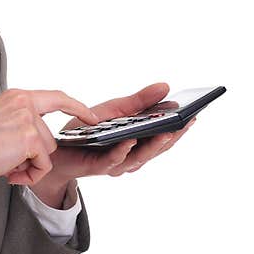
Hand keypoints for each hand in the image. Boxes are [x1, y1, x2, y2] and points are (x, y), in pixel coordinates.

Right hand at [0, 88, 98, 187]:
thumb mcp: (0, 124)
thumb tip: (44, 141)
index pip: (56, 97)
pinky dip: (31, 175)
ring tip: (6, 166)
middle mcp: (23, 102)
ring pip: (48, 151)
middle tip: (9, 162)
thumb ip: (22, 123)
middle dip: (35, 156)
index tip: (91, 116)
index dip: (76, 107)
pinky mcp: (30, 137)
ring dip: (31, 166)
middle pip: (50, 136)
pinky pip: (45, 165)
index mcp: (16, 96)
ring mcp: (27, 118)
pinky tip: (11, 174)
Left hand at [8, 82, 195, 186]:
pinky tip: (128, 140)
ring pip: (139, 158)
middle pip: (156, 149)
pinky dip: (122, 151)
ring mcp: (116, 163)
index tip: (195, 115)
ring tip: (164, 132)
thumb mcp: (116, 109)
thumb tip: (166, 87)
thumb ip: (140, 101)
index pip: (164, 136)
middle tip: (185, 123)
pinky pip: (113, 160)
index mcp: (139, 142)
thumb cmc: (89, 130)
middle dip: (172, 136)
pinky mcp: (98, 166)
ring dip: (152, 146)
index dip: (180, 128)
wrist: (58, 147)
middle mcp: (131, 156)